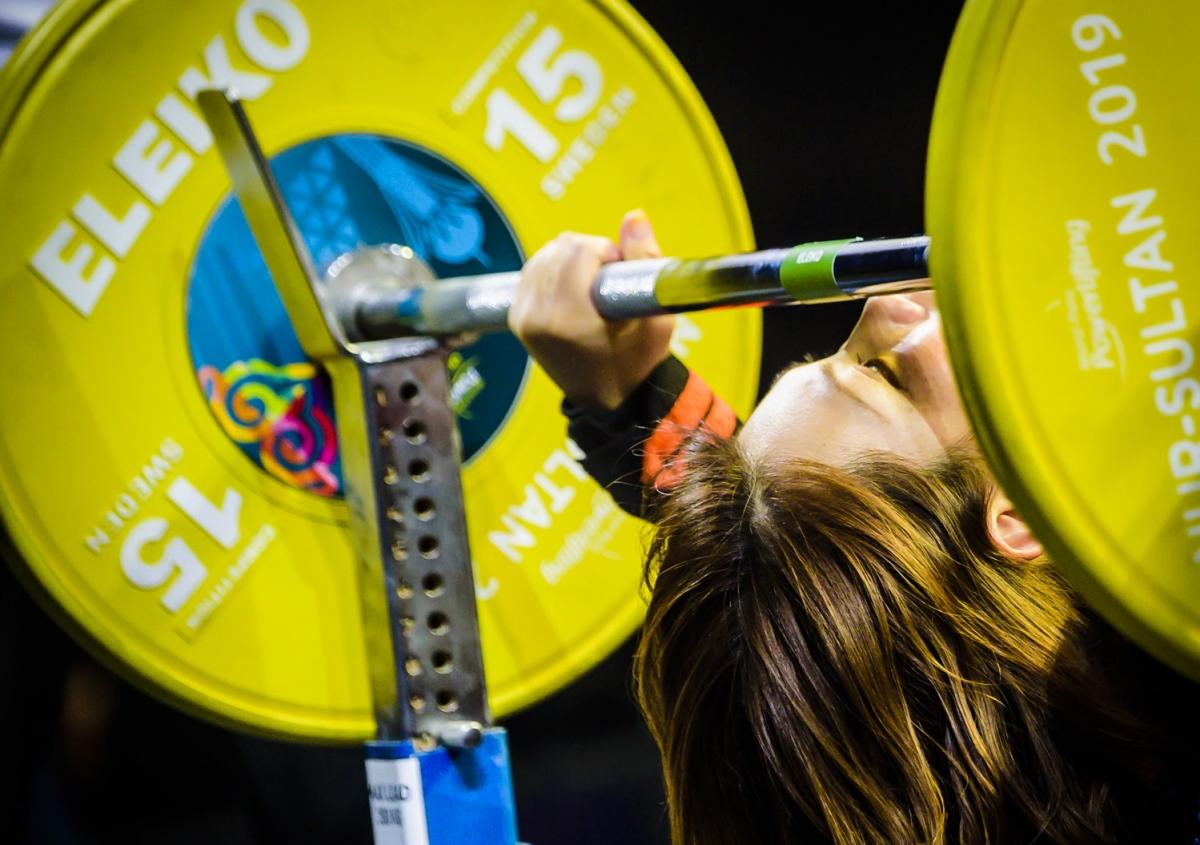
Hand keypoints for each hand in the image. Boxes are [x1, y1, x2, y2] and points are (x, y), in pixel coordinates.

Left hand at [509, 210, 675, 410]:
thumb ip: (646, 261)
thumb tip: (634, 216)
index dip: (607, 253)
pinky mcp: (516, 316)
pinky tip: (573, 290)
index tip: (620, 274)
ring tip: (593, 288)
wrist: (608, 399)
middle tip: (609, 281)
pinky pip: (533, 269)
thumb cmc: (638, 360)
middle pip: (561, 246)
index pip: (579, 249)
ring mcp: (521, 317)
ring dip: (572, 260)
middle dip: (590, 253)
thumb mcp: (656, 317)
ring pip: (546, 254)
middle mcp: (536, 316)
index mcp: (568, 318)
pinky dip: (555, 269)